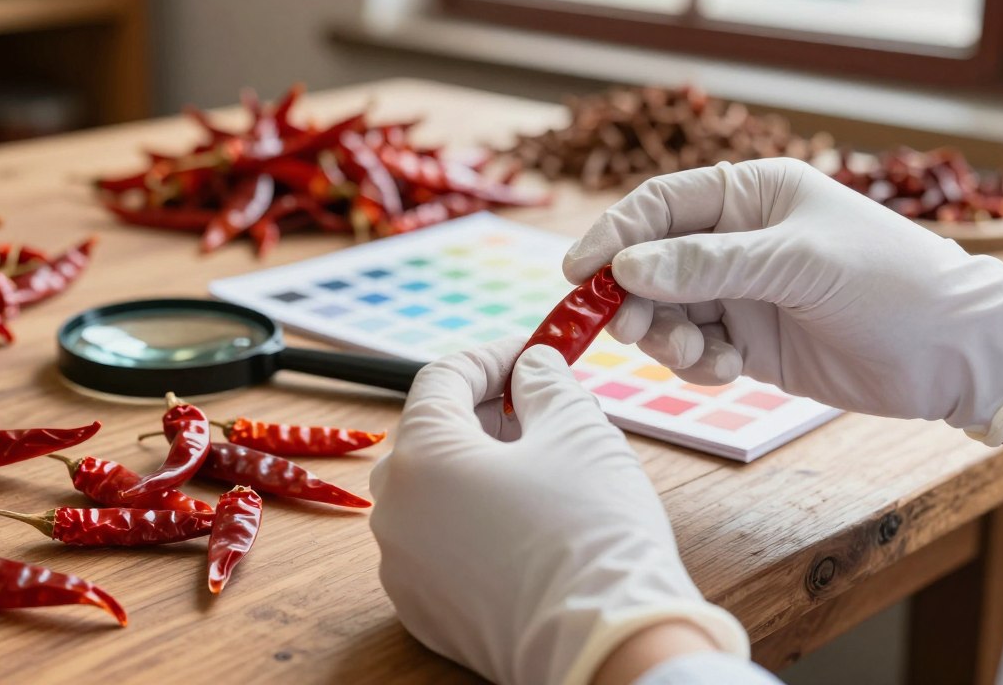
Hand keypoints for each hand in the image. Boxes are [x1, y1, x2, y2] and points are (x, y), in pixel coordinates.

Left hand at [370, 340, 746, 684]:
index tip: (531, 357)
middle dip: (485, 416)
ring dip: (478, 472)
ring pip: (432, 495)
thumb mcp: (578, 430)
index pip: (441, 378)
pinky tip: (526, 528)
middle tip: (542, 413)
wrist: (608, 646)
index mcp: (420, 456)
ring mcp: (402, 568)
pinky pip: (439, 547)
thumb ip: (545, 383)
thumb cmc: (594, 534)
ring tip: (543, 473)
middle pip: (430, 436)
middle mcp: (394, 511)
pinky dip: (472, 526)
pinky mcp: (423, 611)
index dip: (491, 358)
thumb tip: (532, 367)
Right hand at [563, 158, 1002, 442]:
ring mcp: (741, 293)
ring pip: (666, 311)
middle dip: (634, 296)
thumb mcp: (796, 263)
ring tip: (692, 353)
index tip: (578, 272)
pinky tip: (725, 371)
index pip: (660, 206)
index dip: (613, 235)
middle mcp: (739, 240)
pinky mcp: (748, 342)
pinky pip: (693, 350)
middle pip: (651, 263)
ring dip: (664, 336)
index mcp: (751, 195)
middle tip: (628, 327)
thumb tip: (625, 267)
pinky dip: (695, 364)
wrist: (955, 352)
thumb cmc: (888, 282)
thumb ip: (707, 264)